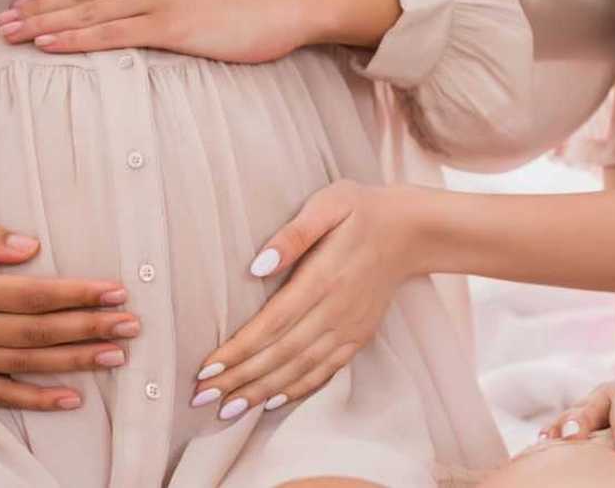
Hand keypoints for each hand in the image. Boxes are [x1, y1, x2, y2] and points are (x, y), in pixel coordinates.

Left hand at [0, 0, 398, 60]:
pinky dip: (76, 39)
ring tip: (14, 35)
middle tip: (2, 23)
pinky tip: (49, 45)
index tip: (20, 3)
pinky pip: (112, 33)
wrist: (286, 0)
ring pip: (89, 11)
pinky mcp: (170, 23)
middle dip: (36, 7)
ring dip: (46, 24)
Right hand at [0, 223, 139, 410]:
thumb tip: (32, 246)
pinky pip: (0, 394)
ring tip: (116, 355)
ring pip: (25, 364)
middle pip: (36, 333)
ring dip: (75, 361)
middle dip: (88, 328)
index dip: (76, 294)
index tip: (113, 290)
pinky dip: (37, 398)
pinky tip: (71, 397)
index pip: (30, 296)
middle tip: (131, 323)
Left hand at [188, 180, 411, 419]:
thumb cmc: (360, 210)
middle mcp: (335, 310)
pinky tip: (272, 402)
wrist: (412, 231)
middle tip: (202, 397)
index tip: (208, 369)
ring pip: (301, 368)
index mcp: (322, 278)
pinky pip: (326, 370)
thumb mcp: (327, 205)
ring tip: (228, 410)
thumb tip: (257, 266)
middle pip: (280, 354)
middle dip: (240, 379)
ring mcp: (349, 327)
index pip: (272, 323)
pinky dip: (298, 390)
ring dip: (262, 392)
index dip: (239, 350)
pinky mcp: (359, 336)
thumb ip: (292, 234)